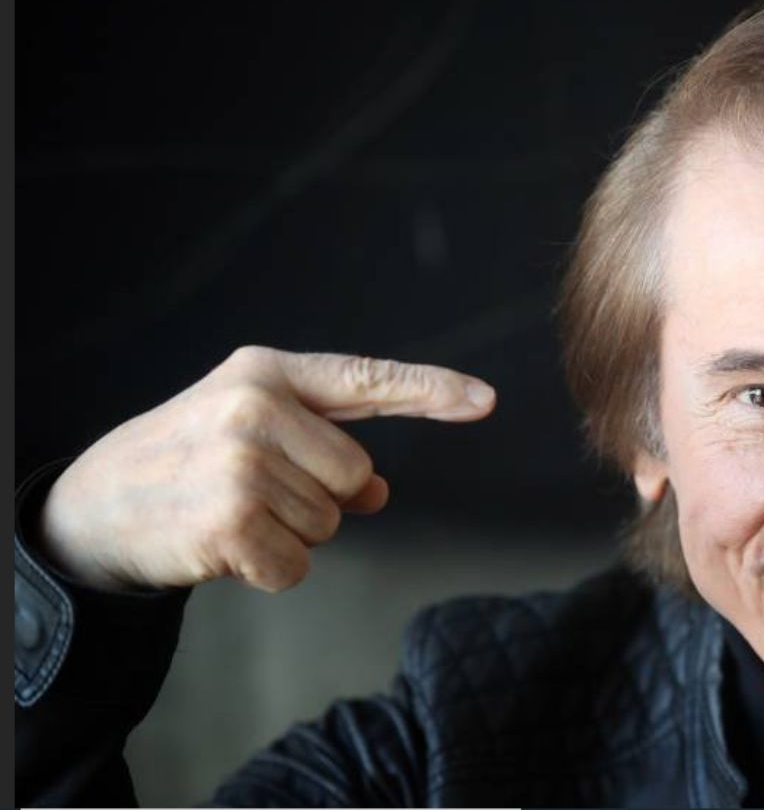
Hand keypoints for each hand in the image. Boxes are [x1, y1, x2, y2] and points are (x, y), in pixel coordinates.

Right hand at [37, 345, 495, 592]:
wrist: (98, 506)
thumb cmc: (190, 461)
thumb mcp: (253, 434)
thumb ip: (324, 449)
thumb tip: (379, 490)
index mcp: (266, 373)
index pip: (366, 378)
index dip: (432, 390)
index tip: (486, 400)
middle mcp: (255, 408)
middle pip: (357, 474)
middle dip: (321, 498)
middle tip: (255, 491)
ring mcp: (242, 464)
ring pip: (330, 524)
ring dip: (291, 535)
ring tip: (232, 512)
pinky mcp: (231, 521)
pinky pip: (298, 566)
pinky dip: (270, 570)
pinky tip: (224, 546)